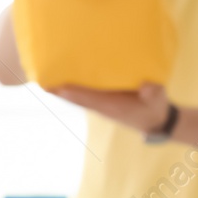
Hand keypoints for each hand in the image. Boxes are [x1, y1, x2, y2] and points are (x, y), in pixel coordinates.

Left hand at [54, 81, 171, 133]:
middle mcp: (100, 106)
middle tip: (39, 79)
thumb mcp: (157, 99)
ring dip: (60, 89)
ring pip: (75, 97)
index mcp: (110, 105)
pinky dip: (69, 89)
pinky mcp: (100, 101)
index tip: (56, 86)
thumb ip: (153, 92)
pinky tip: (60, 80)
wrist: (154, 120)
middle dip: (58, 90)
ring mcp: (99, 104)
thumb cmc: (154, 107)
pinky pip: (81, 94)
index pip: (86, 98)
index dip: (71, 92)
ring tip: (43, 77)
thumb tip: (147, 87)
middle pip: (74, 98)